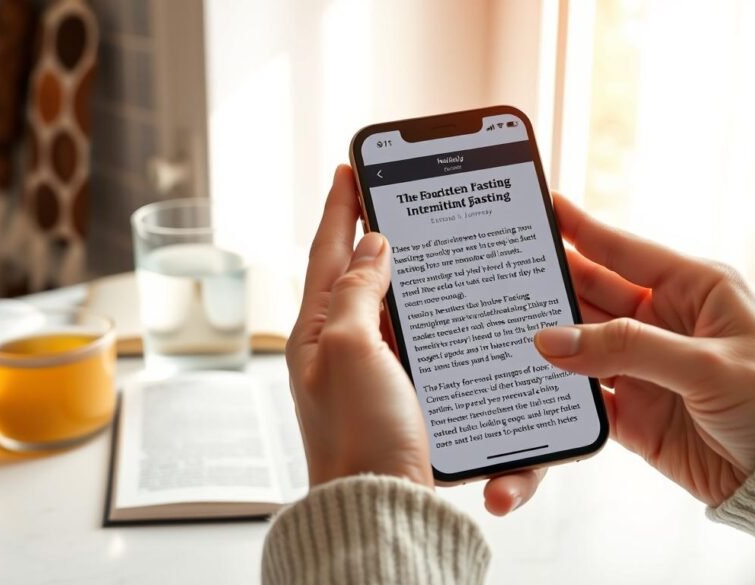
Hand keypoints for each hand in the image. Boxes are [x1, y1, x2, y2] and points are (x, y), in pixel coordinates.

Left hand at [288, 165, 543, 513]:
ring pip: (384, 307)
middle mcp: (339, 350)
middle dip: (367, 233)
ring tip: (415, 240)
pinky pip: (407, 342)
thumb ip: (358, 292)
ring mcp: (368, 375)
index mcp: (318, 333)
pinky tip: (436, 309)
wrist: (385, 508)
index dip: (340, 208)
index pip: (327, 253)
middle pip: (353, 276)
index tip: (347, 168)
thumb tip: (370, 245)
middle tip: (385, 195)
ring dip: (398, 272)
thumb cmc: (360, 436)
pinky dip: (420, 316)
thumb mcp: (352, 349)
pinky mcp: (397, 398)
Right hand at [512, 194, 754, 506]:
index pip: (623, 251)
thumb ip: (627, 348)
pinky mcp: (630, 411)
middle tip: (504, 270)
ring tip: (501, 322)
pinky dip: (554, 390)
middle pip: (591, 294)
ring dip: (545, 338)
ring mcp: (642, 367)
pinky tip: (524, 378)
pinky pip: (581, 395)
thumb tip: (551, 340)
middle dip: (550, 283)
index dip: (581, 228)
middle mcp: (662, 322)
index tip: (542, 205)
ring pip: (580, 344)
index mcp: (693, 289)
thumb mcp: (706, 366)